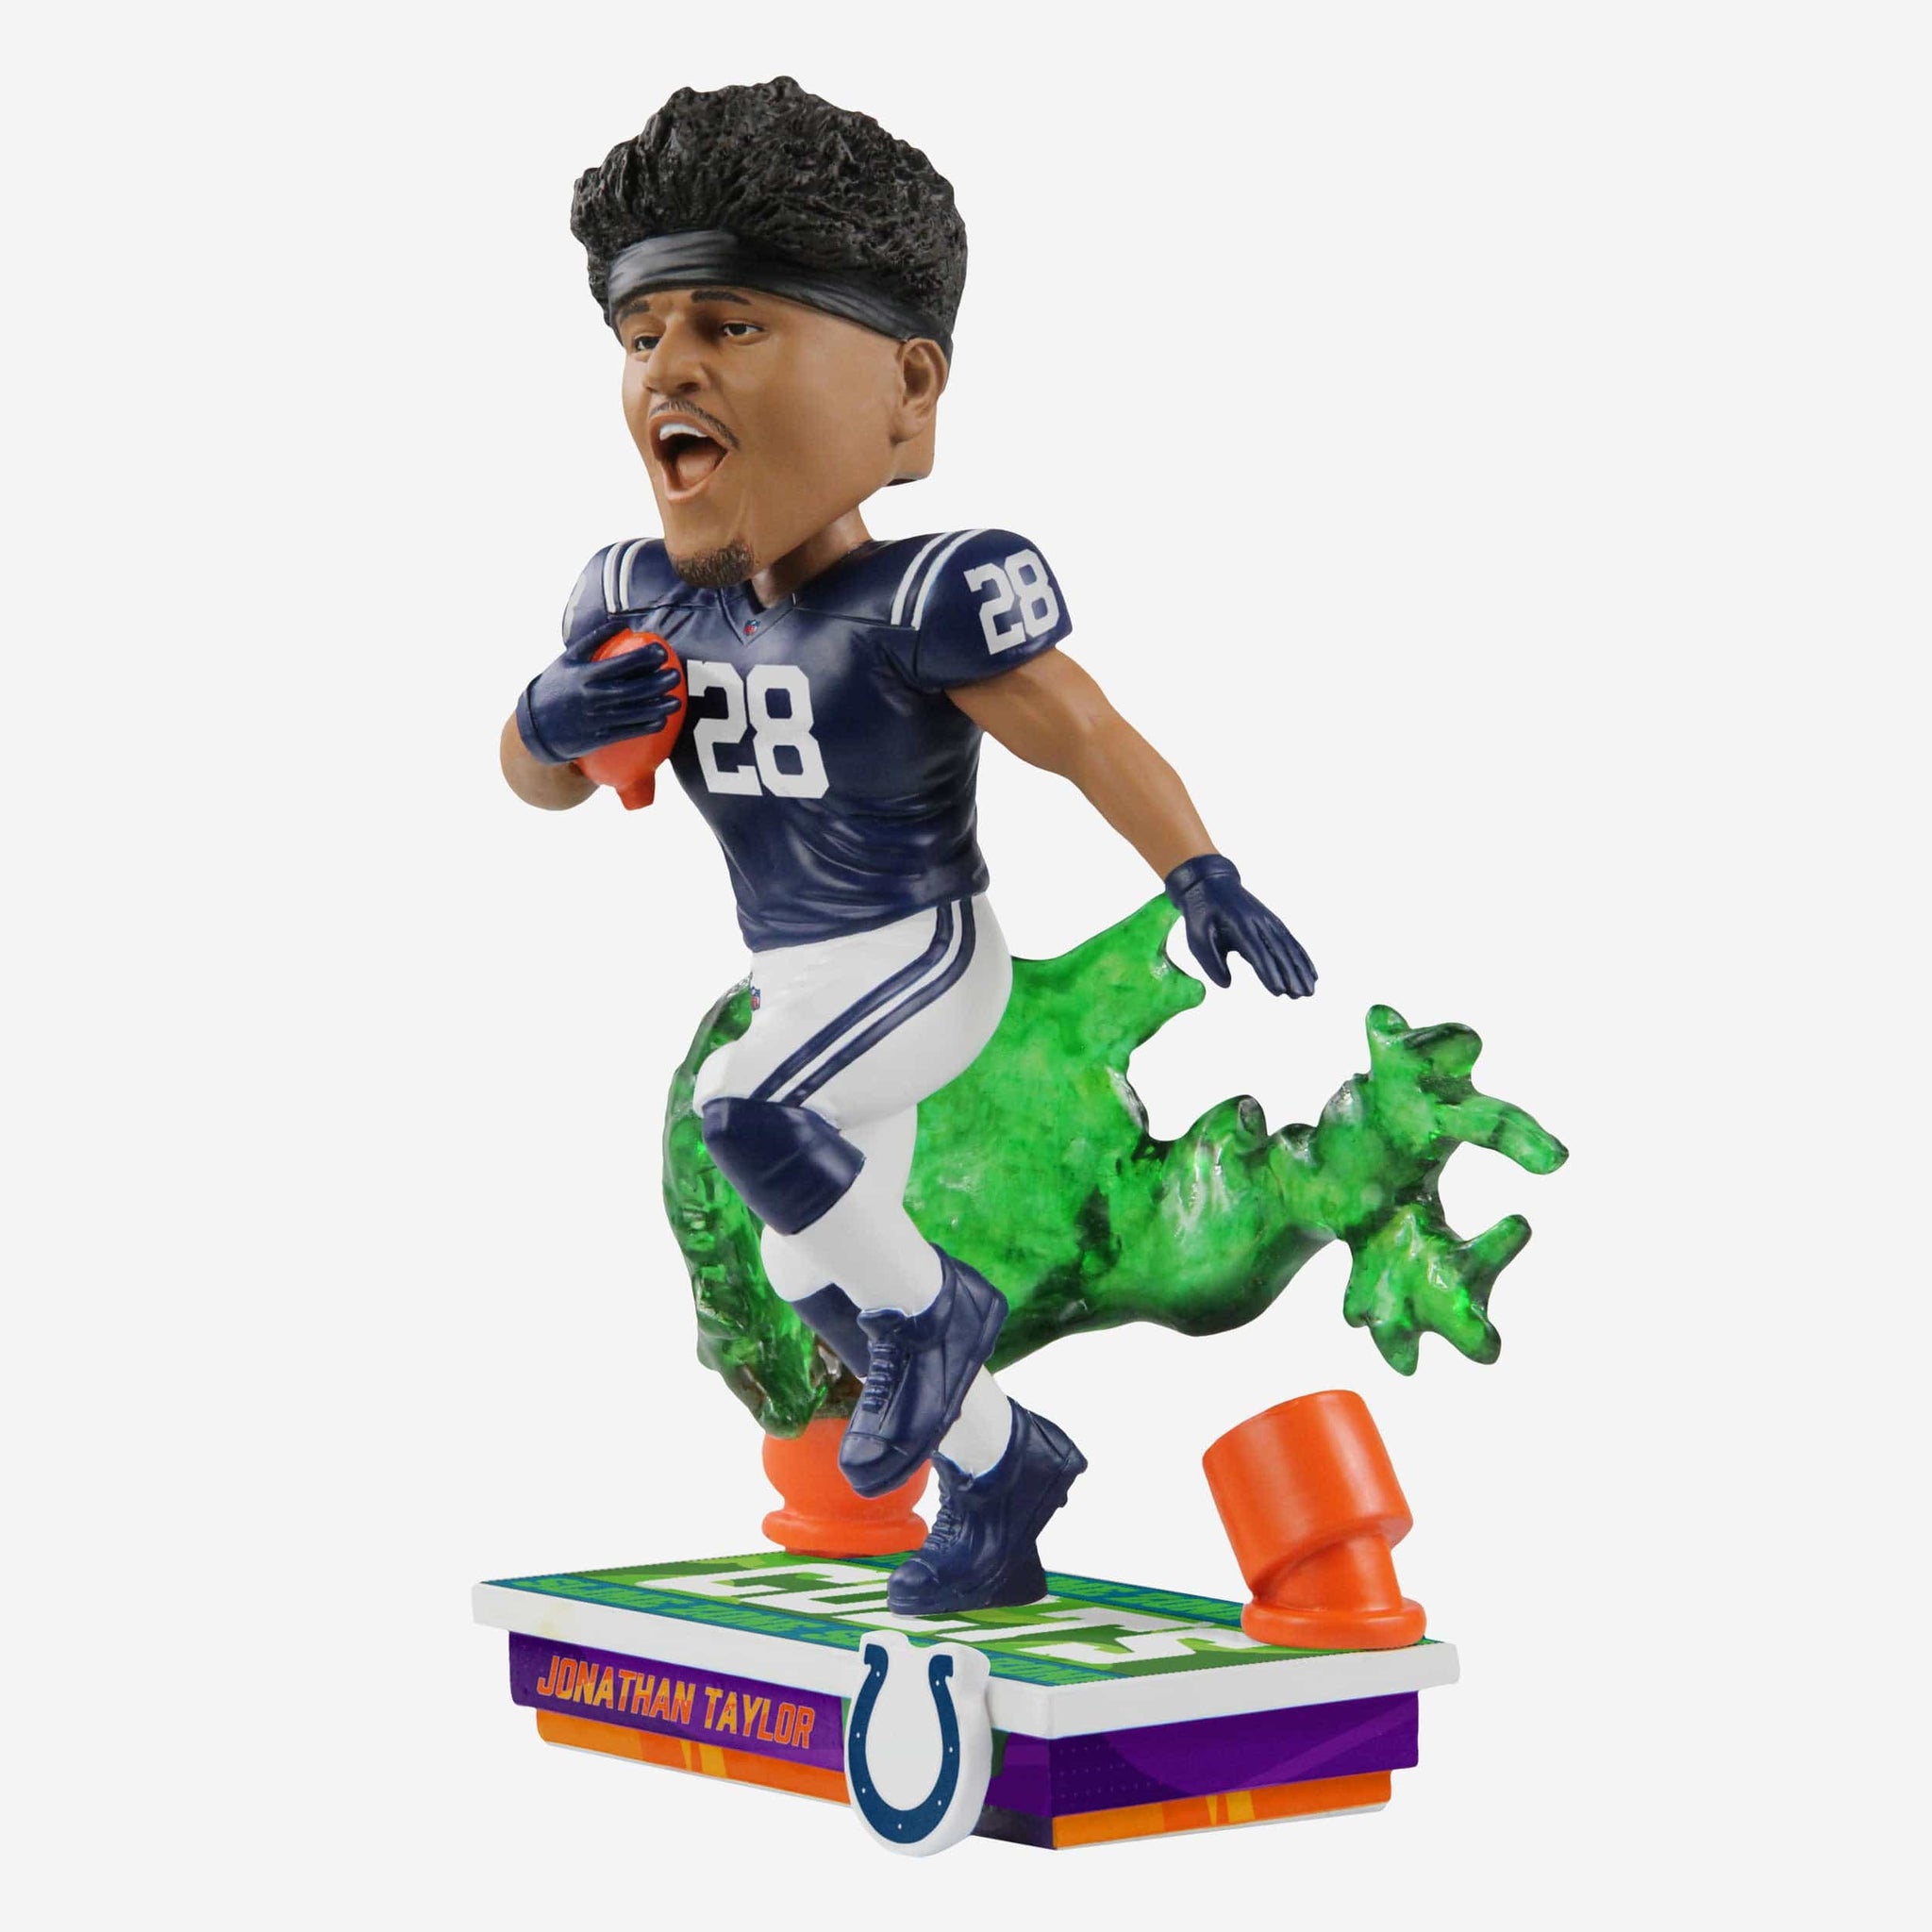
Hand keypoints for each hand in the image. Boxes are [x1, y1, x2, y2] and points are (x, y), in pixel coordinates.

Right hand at [516, 616, 681, 764]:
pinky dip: (646, 726)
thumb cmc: (555, 686)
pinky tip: (662, 720)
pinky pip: (627, 731)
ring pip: (634, 713)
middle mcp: (592, 696)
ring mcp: (596, 719)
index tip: (662, 651)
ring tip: (676, 700)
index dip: (644, 657)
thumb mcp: (568, 659)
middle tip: (675, 674)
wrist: (535, 726)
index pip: (620, 663)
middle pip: (632, 689)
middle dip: (657, 682)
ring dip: (658, 707)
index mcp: (585, 674)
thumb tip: (622, 624)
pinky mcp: (598, 737)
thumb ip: (593, 640)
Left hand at [1164, 854, 1316, 997]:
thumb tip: (1227, 984)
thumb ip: (1211, 961)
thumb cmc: (1202, 913)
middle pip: (1278, 952)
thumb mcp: (1197, 937)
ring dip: (1301, 969)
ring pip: (1289, 948)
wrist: (1211, 883)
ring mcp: (1269, 921)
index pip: (1257, 952)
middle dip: (1290, 975)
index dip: (1269, 972)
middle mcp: (1259, 923)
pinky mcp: (1273, 922)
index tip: (1279, 991)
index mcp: (1239, 926)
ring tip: (1309, 991)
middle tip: (1299, 996)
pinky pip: (1291, 942)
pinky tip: (1312, 973)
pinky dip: (1302, 958)